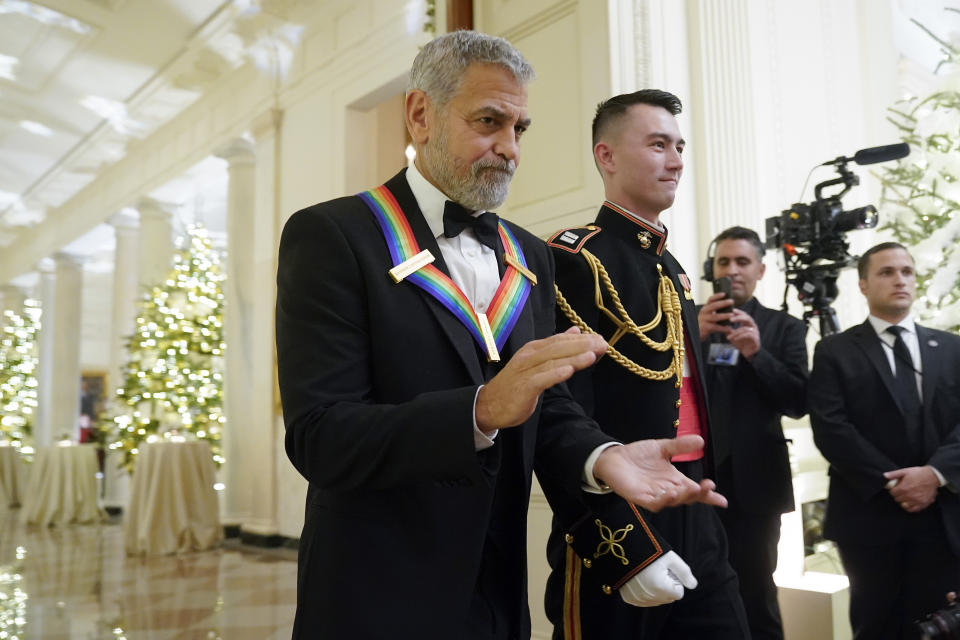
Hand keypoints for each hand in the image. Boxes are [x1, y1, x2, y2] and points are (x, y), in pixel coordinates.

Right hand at [476, 327, 605, 430]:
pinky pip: (541, 379)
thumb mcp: (537, 363)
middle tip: (602, 344)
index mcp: (534, 349)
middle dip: (582, 345)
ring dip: (573, 358)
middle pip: (559, 348)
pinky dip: (555, 374)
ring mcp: (526, 371)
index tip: (600, 339)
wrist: (490, 404)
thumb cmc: (516, 385)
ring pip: (553, 361)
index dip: (580, 339)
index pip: (560, 340)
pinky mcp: (524, 387)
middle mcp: (530, 356)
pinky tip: (569, 371)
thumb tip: (575, 331)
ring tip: (592, 354)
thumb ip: (555, 348)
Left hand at [593, 435, 727, 510]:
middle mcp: (667, 490)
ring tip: (691, 489)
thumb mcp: (662, 447)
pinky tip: (671, 493)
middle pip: (687, 497)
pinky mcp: (640, 498)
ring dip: (682, 497)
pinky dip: (663, 500)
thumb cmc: (638, 455)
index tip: (723, 501)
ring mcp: (654, 495)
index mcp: (674, 480)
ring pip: (673, 502)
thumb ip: (680, 446)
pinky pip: (654, 503)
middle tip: (707, 486)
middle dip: (699, 494)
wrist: (613, 457)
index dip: (708, 496)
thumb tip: (701, 440)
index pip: (694, 490)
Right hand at [619, 550, 696, 606]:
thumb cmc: (648, 550)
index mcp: (660, 587)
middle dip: (666, 586)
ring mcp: (637, 598)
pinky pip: (643, 601)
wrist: (622, 546)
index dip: (675, 580)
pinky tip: (640, 580)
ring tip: (647, 573)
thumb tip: (693, 585)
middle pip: (668, 598)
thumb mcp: (670, 557)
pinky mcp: (628, 597)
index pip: (679, 593)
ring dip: (655, 590)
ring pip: (656, 601)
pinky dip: (644, 593)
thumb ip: (685, 573)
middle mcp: (648, 596)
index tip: (666, 569)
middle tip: (657, 570)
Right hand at [697, 293, 733, 340]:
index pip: (710, 299)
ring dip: (724, 315)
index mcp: (706, 308)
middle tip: (732, 301)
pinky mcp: (705, 328)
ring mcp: (704, 320)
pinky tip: (729, 329)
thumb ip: (715, 311)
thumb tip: (728, 306)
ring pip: (715, 317)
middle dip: (723, 303)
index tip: (724, 293)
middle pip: (714, 306)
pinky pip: (716, 327)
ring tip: (732, 315)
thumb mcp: (708, 315)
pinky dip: (723, 328)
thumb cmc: (706, 323)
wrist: (697, 333)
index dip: (717, 296)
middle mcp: (704, 312)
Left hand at [725, 309, 760, 359]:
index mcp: (748, 324)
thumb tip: (720, 323)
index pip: (745, 315)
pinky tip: (734, 339)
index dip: (739, 312)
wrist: (747, 354)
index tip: (732, 310)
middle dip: (739, 318)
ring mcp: (755, 333)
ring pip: (745, 328)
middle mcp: (753, 327)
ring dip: (736, 332)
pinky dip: (740, 336)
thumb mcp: (733, 335)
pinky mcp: (755, 339)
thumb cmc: (741, 343)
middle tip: (730, 319)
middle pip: (748, 318)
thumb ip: (728, 329)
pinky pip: (748, 335)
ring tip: (728, 336)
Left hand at [884, 466, 938, 512]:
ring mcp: (917, 501)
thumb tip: (884, 476)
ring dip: (903, 501)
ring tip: (906, 496)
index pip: (892, 493)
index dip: (893, 490)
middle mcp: (909, 496)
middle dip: (898, 495)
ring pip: (904, 505)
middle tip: (901, 491)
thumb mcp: (905, 471)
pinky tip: (910, 502)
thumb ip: (894, 474)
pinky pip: (913, 509)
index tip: (895, 488)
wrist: (933, 476)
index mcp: (904, 488)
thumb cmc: (919, 473)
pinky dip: (910, 507)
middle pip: (897, 499)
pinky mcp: (923, 504)